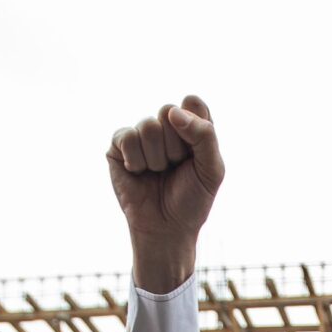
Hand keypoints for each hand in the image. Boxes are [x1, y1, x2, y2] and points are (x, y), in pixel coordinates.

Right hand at [107, 96, 222, 293]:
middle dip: (175, 146)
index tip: (195, 152)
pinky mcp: (119, 147)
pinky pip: (126, 137)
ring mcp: (141, 136)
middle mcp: (165, 127)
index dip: (194, 125)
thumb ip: (204, 135)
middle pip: (168, 110)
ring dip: (157, 158)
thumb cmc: (191, 200)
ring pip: (147, 126)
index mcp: (191, 127)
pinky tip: (139, 173)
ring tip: (158, 173)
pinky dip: (136, 160)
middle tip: (175, 167)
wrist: (166, 229)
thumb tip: (172, 112)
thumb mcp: (212, 169)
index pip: (192, 102)